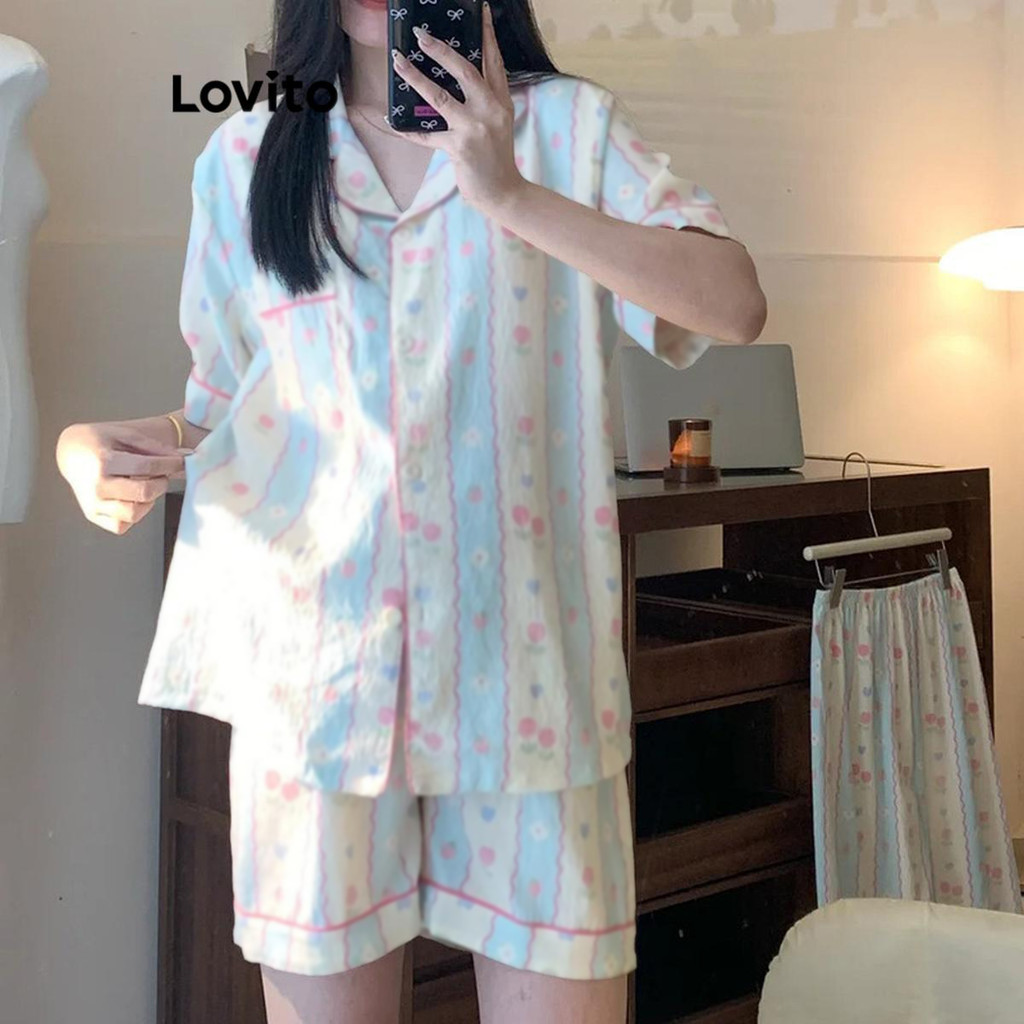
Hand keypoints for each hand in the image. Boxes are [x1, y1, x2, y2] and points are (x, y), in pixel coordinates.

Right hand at [56, 421, 186, 534]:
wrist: (70, 452)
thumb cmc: (99, 442)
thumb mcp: (126, 435)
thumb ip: (154, 448)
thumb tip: (182, 458)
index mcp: (103, 461)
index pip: (147, 467)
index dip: (171, 464)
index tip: (182, 461)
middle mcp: (97, 486)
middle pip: (144, 492)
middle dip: (161, 483)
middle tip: (161, 475)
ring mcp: (93, 503)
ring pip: (134, 513)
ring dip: (148, 501)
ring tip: (144, 486)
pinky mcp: (93, 515)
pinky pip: (122, 526)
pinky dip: (133, 515)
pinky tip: (132, 499)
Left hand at [389, 1, 525, 214]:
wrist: (504, 192)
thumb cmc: (496, 159)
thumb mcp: (497, 125)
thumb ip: (483, 104)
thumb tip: (452, 86)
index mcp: (501, 101)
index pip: (494, 62)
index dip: (487, 35)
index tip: (481, 12)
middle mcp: (490, 110)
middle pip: (465, 71)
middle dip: (442, 50)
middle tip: (422, 35)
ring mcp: (475, 128)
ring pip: (440, 96)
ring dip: (416, 77)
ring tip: (399, 62)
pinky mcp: (459, 147)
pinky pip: (427, 135)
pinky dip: (408, 131)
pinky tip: (392, 122)